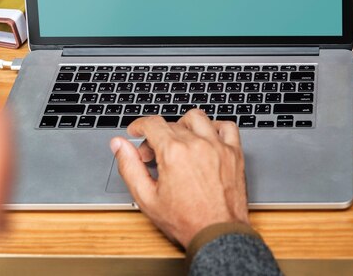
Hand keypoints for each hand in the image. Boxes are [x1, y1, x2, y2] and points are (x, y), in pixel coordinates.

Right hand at [109, 109, 248, 247]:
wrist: (217, 234)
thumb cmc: (185, 221)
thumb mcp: (146, 198)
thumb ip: (129, 167)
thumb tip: (118, 145)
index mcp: (174, 153)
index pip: (152, 124)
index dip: (139, 125)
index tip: (136, 131)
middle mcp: (197, 144)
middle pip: (171, 124)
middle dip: (157, 136)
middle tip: (154, 155)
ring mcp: (218, 147)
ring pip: (197, 118)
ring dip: (184, 125)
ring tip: (179, 142)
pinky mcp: (234, 153)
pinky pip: (227, 127)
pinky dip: (215, 127)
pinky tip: (206, 138)